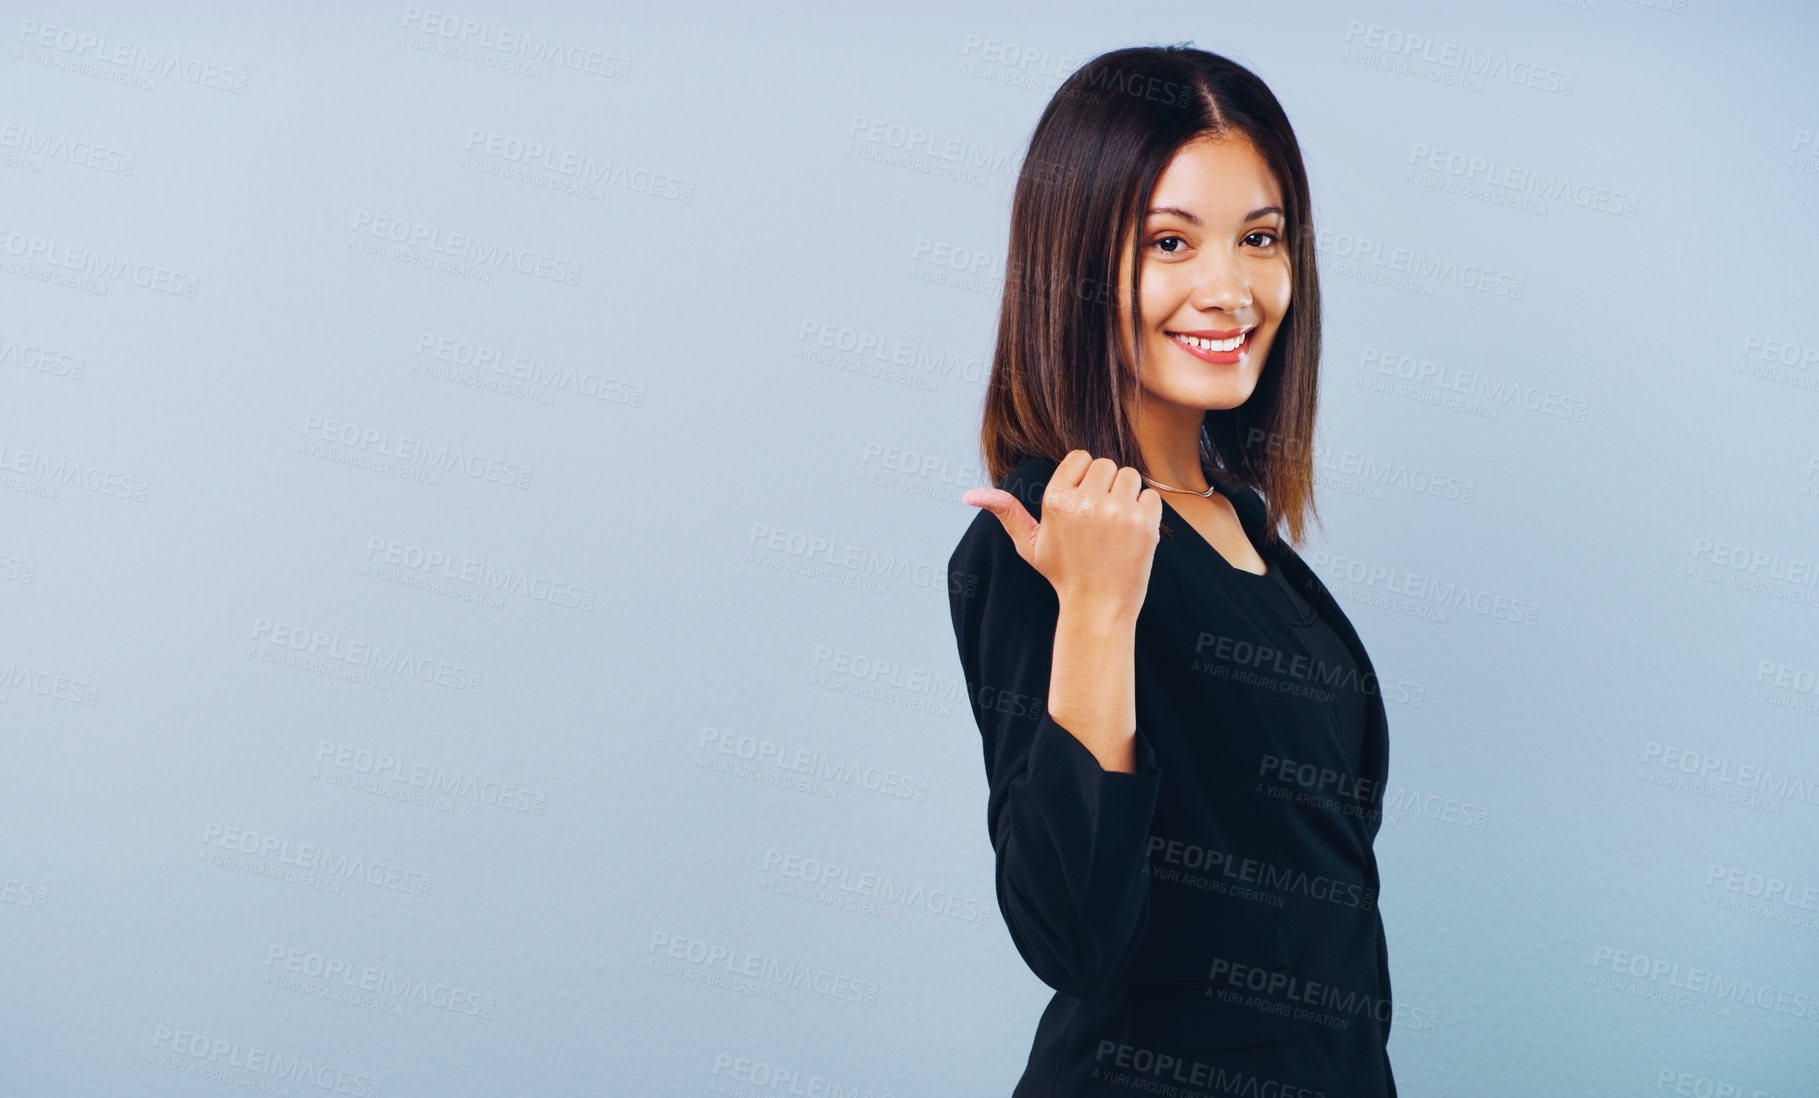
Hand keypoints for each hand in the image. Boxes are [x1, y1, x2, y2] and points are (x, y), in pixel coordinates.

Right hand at [963, 450, 1162, 620]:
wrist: (1098, 608)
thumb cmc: (1064, 574)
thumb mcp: (1030, 545)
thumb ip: (1007, 513)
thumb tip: (970, 495)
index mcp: (1055, 500)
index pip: (1081, 457)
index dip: (1084, 478)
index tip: (1083, 504)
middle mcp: (1085, 501)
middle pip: (1106, 464)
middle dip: (1106, 486)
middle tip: (1100, 520)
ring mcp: (1116, 511)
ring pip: (1130, 476)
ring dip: (1127, 496)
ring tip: (1116, 526)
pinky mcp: (1143, 523)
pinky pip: (1151, 496)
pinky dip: (1146, 512)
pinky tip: (1132, 535)